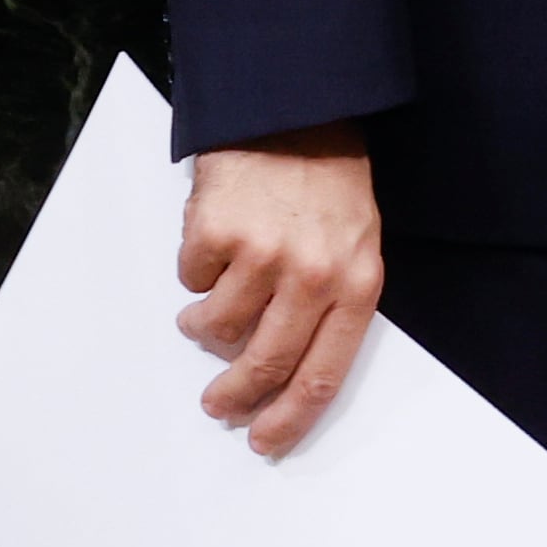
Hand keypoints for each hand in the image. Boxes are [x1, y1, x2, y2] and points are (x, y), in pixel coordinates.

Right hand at [178, 121, 383, 455]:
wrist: (294, 106)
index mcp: (356, 284)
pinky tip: (215, 237)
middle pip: (265, 365)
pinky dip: (196, 268)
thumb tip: (285, 371)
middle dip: (234, 396)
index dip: (290, 418)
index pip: (323, 375)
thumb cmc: (327, 177)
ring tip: (212, 299)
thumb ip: (330, 304)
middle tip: (217, 404)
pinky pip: (191, 279)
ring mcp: (263, 254)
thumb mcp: (356, 242)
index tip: (265, 440)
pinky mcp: (217, 232)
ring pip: (217, 328)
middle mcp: (313, 275)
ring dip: (205, 324)